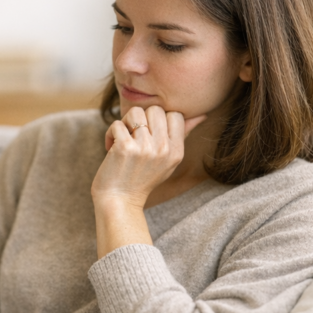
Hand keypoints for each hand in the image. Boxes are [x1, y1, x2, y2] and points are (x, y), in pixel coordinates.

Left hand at [91, 105, 205, 209]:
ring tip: (123, 139)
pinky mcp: (125, 148)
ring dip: (125, 123)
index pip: (176, 115)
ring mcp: (145, 148)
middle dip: (141, 119)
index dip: (160, 119)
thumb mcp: (168, 161)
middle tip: (133, 136)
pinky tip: (111, 147)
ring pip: (135, 112)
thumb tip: (201, 115)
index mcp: (177, 152)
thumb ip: (181, 137)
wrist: (120, 202)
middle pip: (156, 110)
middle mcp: (164, 149)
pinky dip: (110, 133)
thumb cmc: (141, 180)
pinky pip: (117, 123)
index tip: (149, 134)